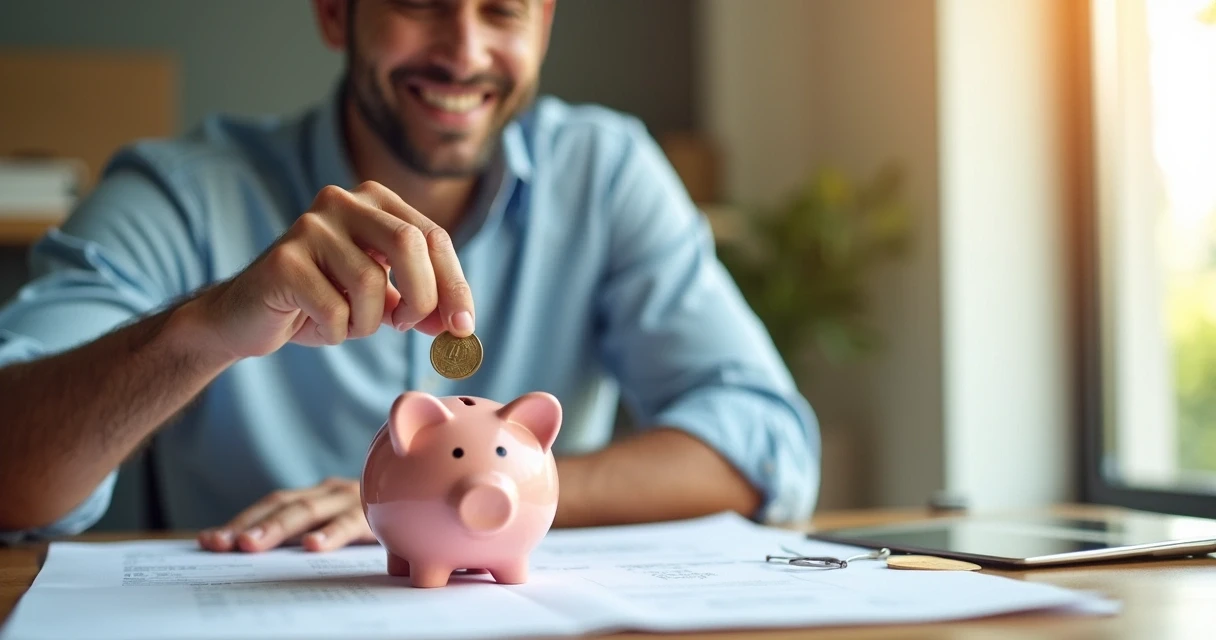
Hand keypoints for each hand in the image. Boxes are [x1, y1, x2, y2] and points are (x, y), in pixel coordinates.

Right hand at [191, 180, 474, 359]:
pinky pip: (334, 307)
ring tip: (347, 323)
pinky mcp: (283, 259)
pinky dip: (337, 330)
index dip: (455, 285)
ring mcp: (310, 226)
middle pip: (411, 243)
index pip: (434, 237)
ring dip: (369, 321)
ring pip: (371, 282)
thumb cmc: (321, 304)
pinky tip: (316, 323)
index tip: (464, 329)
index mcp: (375, 201)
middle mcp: (343, 201)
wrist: (246, 317)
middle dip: (424, 296)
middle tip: (408, 326)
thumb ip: (422, 306)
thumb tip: (461, 327)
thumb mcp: (382, 303)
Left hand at [197, 477, 374, 552]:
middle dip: (249, 526)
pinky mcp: (377, 513)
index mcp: (316, 496)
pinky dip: (331, 534)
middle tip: (222, 544)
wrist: (422, 502)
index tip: (208, 541)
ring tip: (250, 545)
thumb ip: (305, 535)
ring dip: (277, 528)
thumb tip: (250, 552)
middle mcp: (330, 492)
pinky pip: (351, 523)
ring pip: (309, 512)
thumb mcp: (336, 526)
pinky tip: (313, 547)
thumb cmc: (374, 522)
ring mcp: (352, 499)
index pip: (272, 504)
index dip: (240, 519)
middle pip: (284, 506)